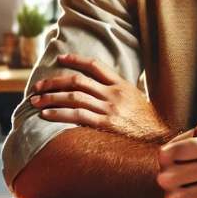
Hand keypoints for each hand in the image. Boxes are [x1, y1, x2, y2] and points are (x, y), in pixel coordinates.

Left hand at [30, 53, 172, 141]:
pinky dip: (59, 114)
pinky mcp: (105, 124)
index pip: (95, 66)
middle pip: (77, 82)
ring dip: (51, 98)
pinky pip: (77, 116)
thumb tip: (98, 87)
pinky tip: (47, 115)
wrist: (160, 139)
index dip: (76, 60)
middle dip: (54, 82)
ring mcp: (109, 109)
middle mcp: (114, 94)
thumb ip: (118, 91)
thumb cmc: (147, 121)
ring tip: (35, 101)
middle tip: (37, 86)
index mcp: (122, 84)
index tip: (61, 58)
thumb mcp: (136, 98)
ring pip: (73, 98)